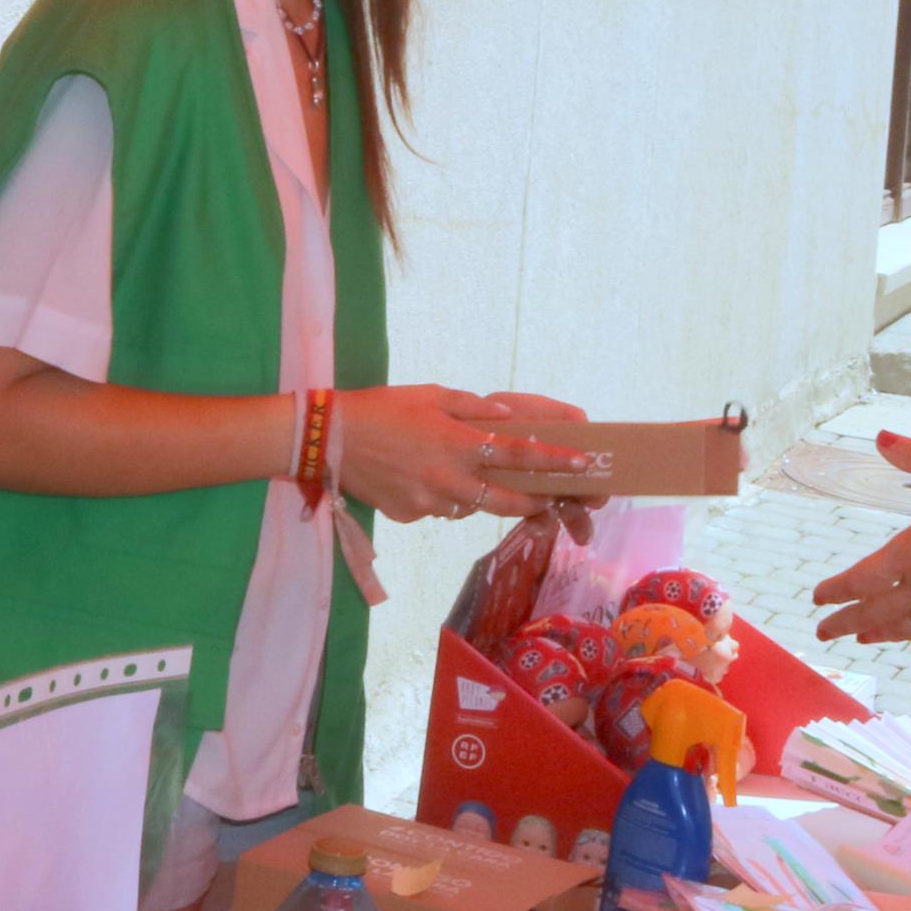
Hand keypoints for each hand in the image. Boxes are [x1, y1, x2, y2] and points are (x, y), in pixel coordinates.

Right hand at [333, 386, 596, 525]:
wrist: (328, 440)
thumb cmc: (381, 408)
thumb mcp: (431, 395)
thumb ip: (473, 408)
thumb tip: (507, 416)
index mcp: (458, 444)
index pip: (519, 454)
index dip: (555, 460)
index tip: (582, 463)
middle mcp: (449, 479)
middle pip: (508, 500)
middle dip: (535, 500)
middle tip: (550, 496)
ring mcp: (429, 503)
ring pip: (472, 508)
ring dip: (482, 497)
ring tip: (470, 477)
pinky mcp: (410, 515)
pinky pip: (440, 509)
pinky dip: (444, 498)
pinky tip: (426, 479)